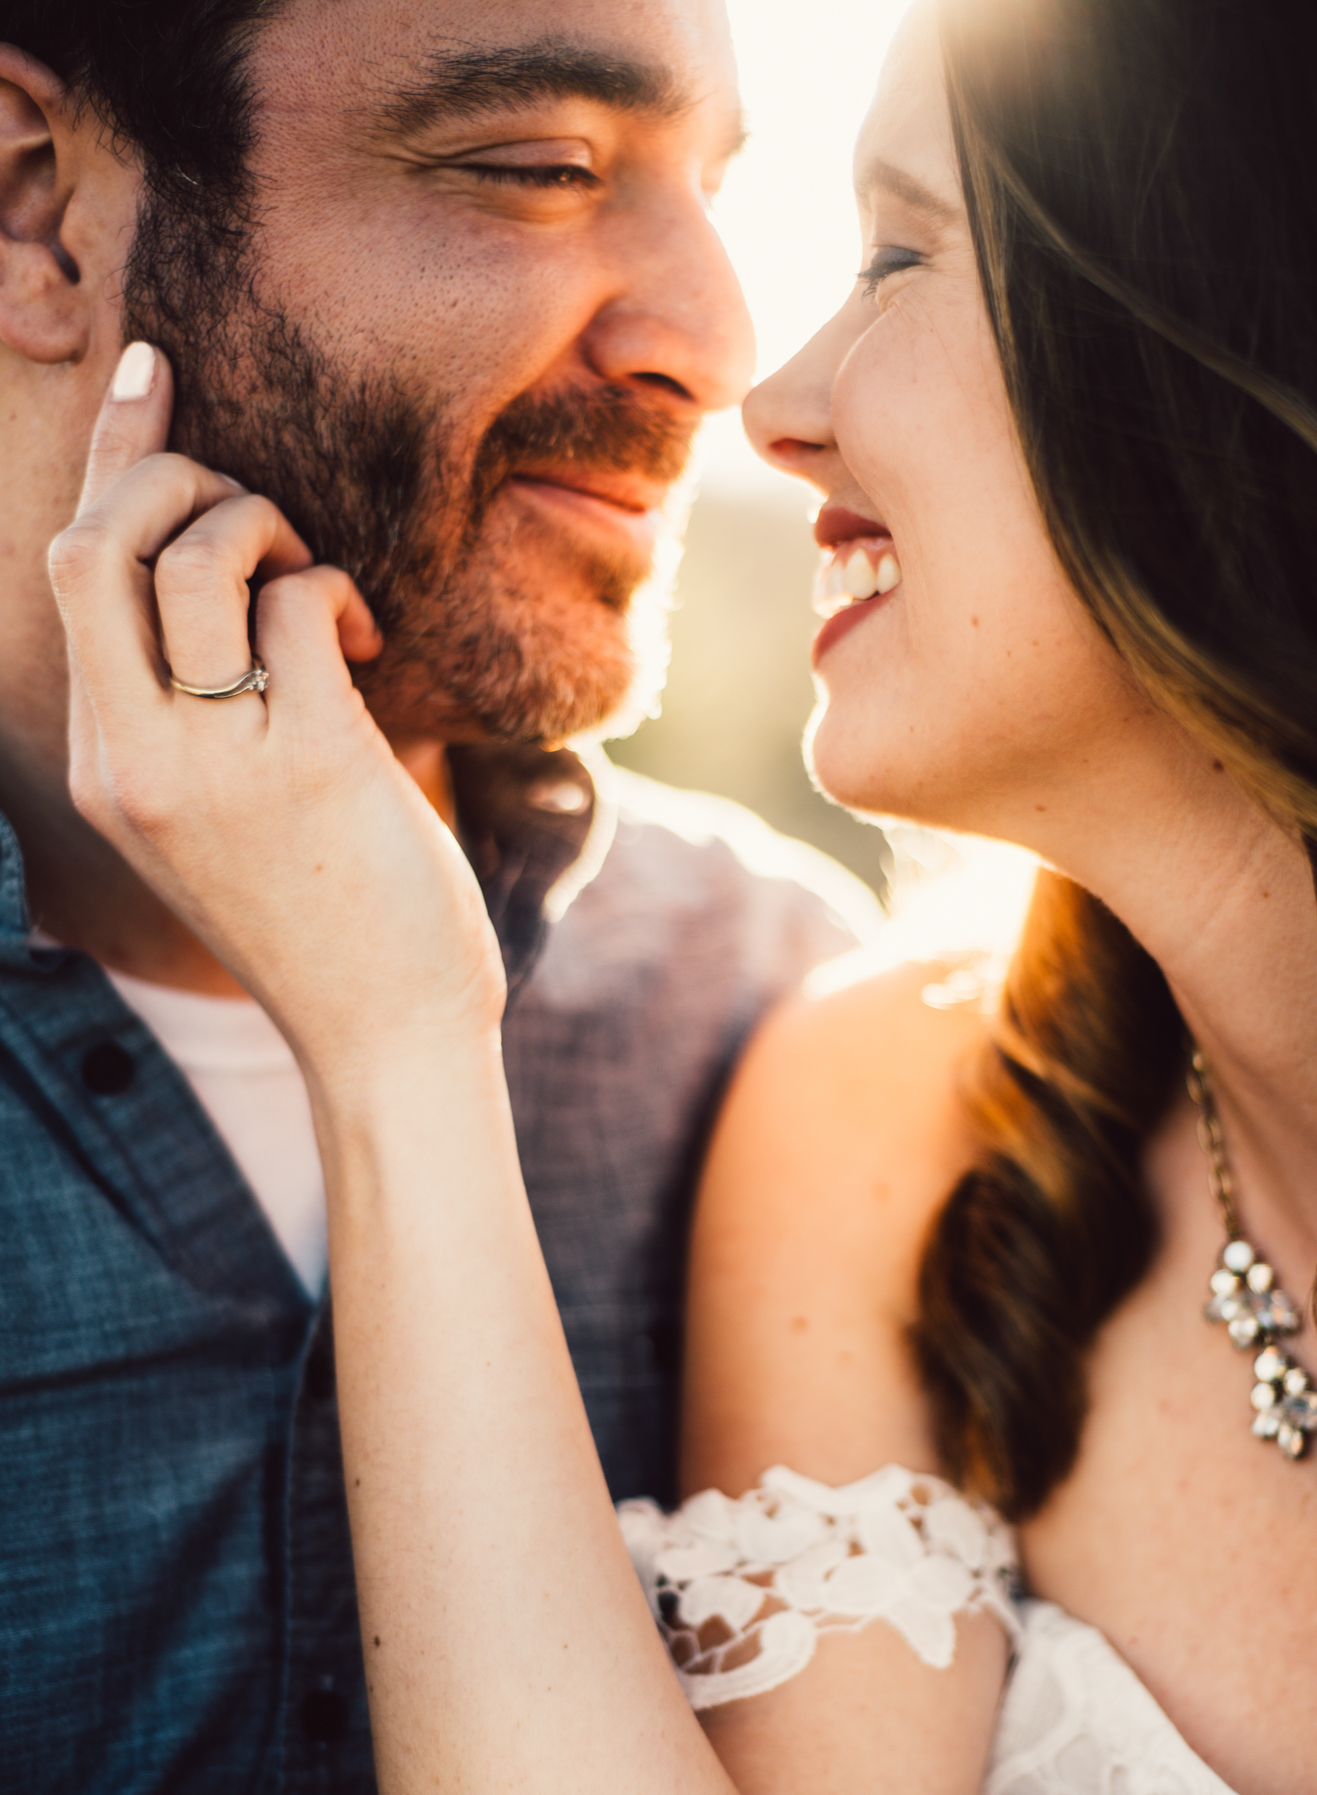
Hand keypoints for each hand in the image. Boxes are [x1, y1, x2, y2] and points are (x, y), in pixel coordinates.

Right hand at [49, 343, 505, 1098]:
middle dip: (173, 473)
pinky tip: (367, 640)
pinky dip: (334, 591)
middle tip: (256, 515)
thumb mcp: (206, 819)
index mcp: (100, 766)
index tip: (151, 374)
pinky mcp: (310, 762)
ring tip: (313, 581)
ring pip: (197, 557)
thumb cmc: (319, 920)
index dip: (109, 457)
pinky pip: (297, 605)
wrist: (384, 1036)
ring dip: (267, 526)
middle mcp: (133, 759)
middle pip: (97, 544)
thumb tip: (218, 576)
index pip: (69, 574)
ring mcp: (214, 762)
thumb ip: (181, 712)